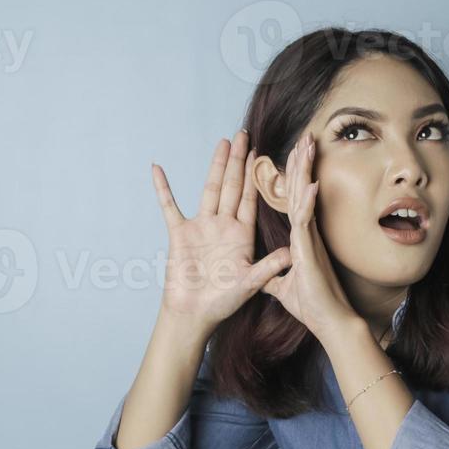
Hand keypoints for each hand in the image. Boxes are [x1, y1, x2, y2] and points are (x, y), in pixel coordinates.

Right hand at [152, 130, 290, 333]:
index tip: (263, 153)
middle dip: (239, 160)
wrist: (194, 314)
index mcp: (242, 235)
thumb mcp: (249, 283)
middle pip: (233, 186)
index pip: (251, 198)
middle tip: (244, 134)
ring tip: (222, 143)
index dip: (256, 176)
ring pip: (209, 189)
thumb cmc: (223, 303)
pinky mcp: (179, 234)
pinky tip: (157, 169)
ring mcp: (201, 227)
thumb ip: (268, 267)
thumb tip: (290, 253)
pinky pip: (169, 206)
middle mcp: (223, 226)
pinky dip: (163, 189)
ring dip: (215, 166)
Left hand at [261, 131, 360, 341]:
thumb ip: (270, 274)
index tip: (291, 155)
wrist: (329, 324)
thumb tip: (261, 272)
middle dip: (300, 164)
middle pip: (298, 191)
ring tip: (307, 145)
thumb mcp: (280, 287)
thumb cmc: (312, 306)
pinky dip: (307, 202)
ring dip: (304, 171)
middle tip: (304, 137)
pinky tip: (308, 183)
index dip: (290, 178)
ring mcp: (308, 239)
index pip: (291, 201)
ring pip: (303, 198)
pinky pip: (306, 221)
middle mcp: (304, 233)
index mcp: (298, 238)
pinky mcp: (309, 251)